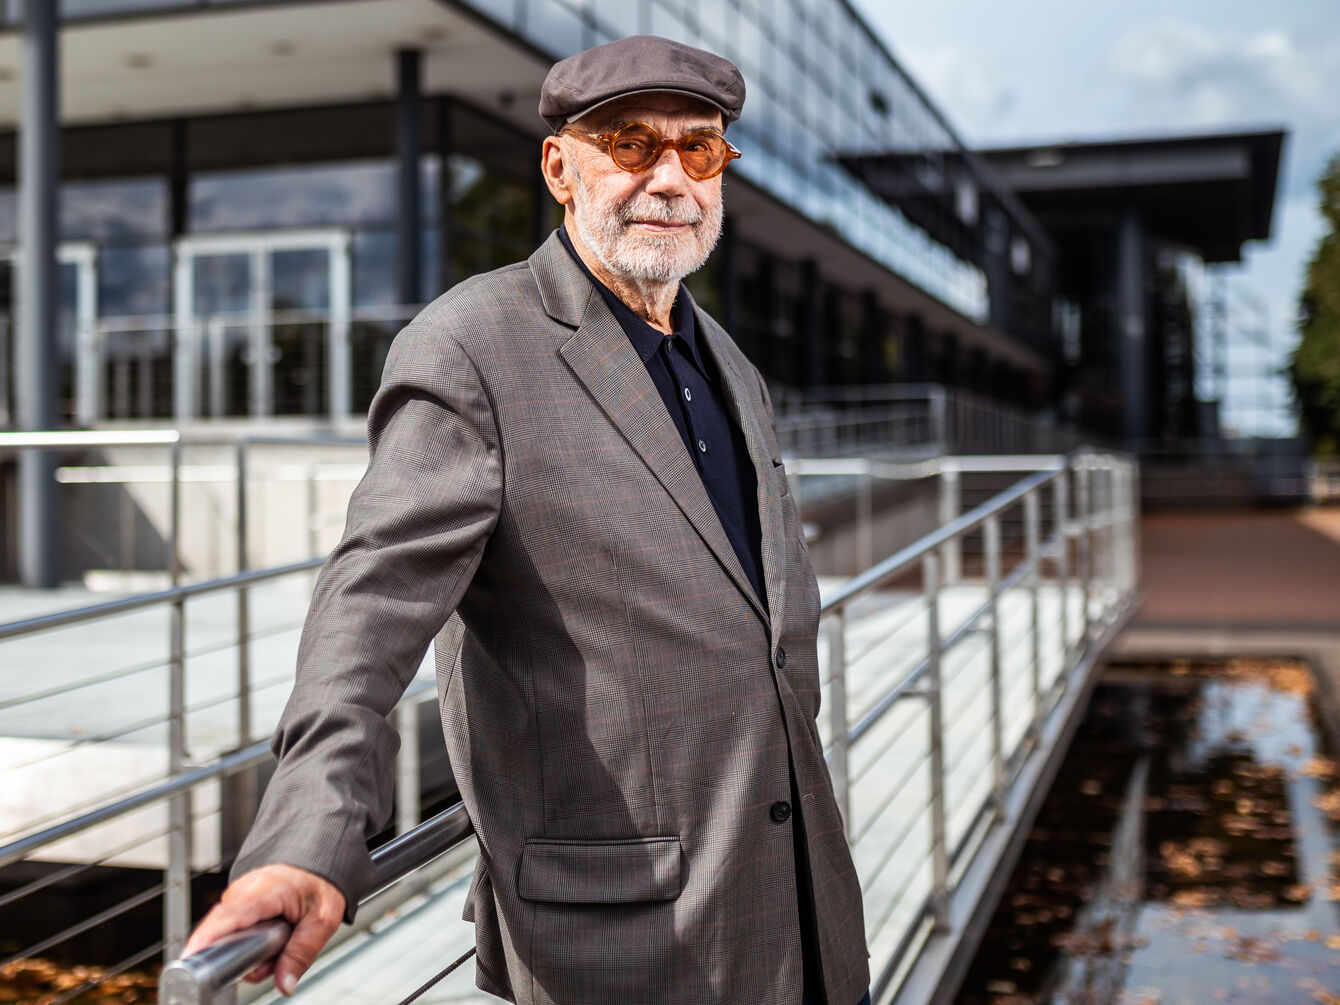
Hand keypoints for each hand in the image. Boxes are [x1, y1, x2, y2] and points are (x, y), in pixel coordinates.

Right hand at [183, 863, 345, 996]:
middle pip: (222, 935)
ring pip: (228, 938)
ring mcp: (237, 897)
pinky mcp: (238, 905)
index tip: (191, 958)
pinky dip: (251, 942)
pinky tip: (272, 939)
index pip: (227, 916)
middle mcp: (243, 891)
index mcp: (263, 890)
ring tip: (280, 942)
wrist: (320, 861)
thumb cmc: (321, 881)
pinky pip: (234, 932)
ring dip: (251, 951)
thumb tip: (285, 984)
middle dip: (245, 956)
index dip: (206, 938)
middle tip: (276, 955)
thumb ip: (302, 953)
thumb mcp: (322, 919)